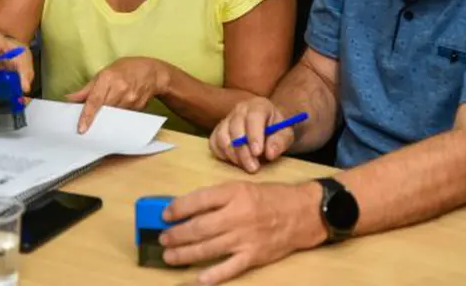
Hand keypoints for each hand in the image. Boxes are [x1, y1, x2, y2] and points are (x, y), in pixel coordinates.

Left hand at [65, 57, 169, 133]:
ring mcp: (131, 99)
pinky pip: (124, 117)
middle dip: (96, 117)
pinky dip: (119, 116)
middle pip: (104, 110)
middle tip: (89, 123)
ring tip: (108, 111)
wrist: (153, 72)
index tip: (81, 128)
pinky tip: (120, 108)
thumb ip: (87, 89)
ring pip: (114, 116)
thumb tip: (70, 98)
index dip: (87, 116)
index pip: (95, 100)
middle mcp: (120, 88)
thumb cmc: (126, 69)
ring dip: (108, 117)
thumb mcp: (104, 73)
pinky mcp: (138, 107)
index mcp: (108, 78)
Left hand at [160, 181, 327, 283]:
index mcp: (234, 193)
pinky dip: (213, 275)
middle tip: (162, 238)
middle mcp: (238, 215)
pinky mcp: (254, 256)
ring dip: (185, 254)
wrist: (303, 212)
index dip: (178, 208)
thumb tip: (188, 209)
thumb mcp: (243, 187)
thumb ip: (218, 198)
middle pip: (199, 227)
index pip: (199, 200)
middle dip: (176, 234)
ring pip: (208, 248)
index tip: (165, 214)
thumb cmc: (270, 198)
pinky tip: (198, 279)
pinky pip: (230, 268)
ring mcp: (245, 238)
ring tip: (169, 256)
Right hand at [209, 98, 293, 173]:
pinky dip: (221, 154)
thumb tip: (269, 154)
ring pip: (222, 136)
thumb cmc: (277, 129)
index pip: (253, 117)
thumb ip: (280, 142)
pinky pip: (214, 142)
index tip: (258, 153)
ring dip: (232, 154)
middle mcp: (240, 109)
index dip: (254, 135)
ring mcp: (227, 118)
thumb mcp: (286, 134)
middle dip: (243, 151)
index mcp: (258, 105)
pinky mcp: (218, 129)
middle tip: (253, 168)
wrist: (268, 125)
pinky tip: (234, 161)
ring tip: (245, 166)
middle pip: (235, 128)